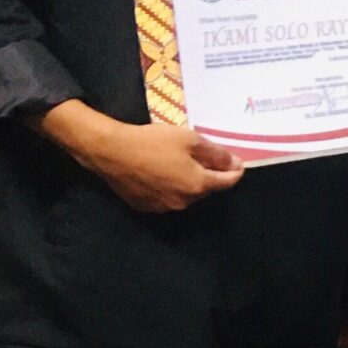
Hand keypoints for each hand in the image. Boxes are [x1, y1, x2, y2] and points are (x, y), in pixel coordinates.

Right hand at [42, 103, 244, 212]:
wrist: (110, 152)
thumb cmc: (152, 142)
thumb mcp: (189, 140)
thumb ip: (215, 153)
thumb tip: (234, 163)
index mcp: (198, 185)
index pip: (227, 182)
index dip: (235, 171)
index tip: (237, 163)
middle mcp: (184, 202)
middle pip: (206, 189)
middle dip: (209, 174)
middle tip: (203, 157)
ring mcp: (163, 207)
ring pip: (186, 195)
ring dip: (189, 182)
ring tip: (179, 163)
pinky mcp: (145, 207)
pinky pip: (166, 198)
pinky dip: (169, 187)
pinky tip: (161, 173)